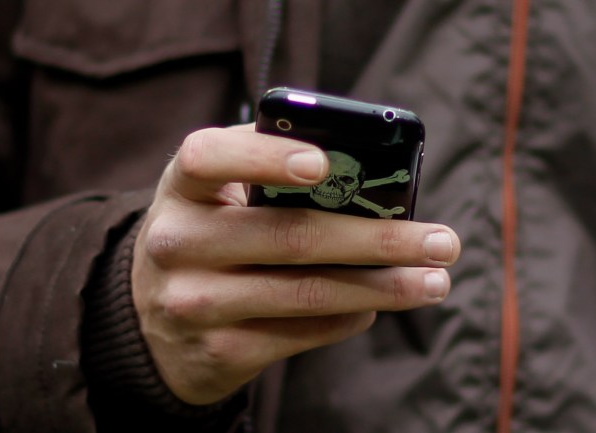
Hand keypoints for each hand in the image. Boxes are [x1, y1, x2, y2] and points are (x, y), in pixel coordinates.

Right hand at [131, 124, 460, 404]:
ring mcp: (194, 303)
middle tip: (442, 241)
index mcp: (183, 188)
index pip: (209, 158)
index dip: (265, 158)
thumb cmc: (209, 235)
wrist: (153, 318)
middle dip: (379, 239)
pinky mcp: (218, 352)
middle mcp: (177, 244)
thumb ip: (270, 168)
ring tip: (434, 281)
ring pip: (308, 293)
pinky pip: (301, 334)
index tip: (326, 164)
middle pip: (290, 236)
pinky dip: (350, 317)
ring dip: (384, 287)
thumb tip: (364, 166)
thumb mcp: (218, 195)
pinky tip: (376, 305)